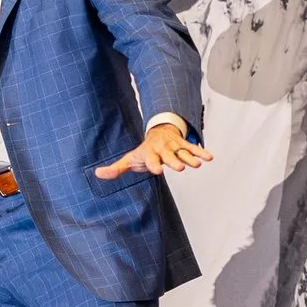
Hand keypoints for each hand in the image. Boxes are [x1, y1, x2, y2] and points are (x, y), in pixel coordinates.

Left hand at [95, 121, 214, 179]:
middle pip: (169, 156)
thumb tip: (97, 174)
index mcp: (149, 154)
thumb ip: (116, 168)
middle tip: (180, 167)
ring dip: (190, 158)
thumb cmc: (143, 150)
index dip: (154, 164)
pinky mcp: (183, 144)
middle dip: (174, 161)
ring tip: (198, 164)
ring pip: (182, 152)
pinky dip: (201, 152)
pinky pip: (193, 148)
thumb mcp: (129, 159)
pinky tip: (209, 157)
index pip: (151, 160)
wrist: (158, 131)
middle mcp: (162, 149)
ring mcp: (173, 146)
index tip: (157, 170)